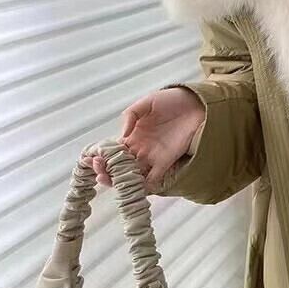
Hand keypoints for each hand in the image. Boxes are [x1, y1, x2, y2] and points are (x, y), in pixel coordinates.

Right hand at [82, 87, 204, 189]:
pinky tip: (131, 187)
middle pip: (119, 166)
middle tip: (98, 170)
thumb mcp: (147, 102)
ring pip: (132, 175)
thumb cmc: (171, 100)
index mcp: (132, 135)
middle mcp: (140, 149)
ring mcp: (153, 157)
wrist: (196, 103)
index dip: (102, 156)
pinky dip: (142, 186)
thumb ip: (131, 115)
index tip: (92, 158)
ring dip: (119, 180)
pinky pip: (153, 179)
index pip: (113, 151)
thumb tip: (122, 134)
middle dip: (106, 171)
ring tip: (108, 179)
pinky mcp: (167, 161)